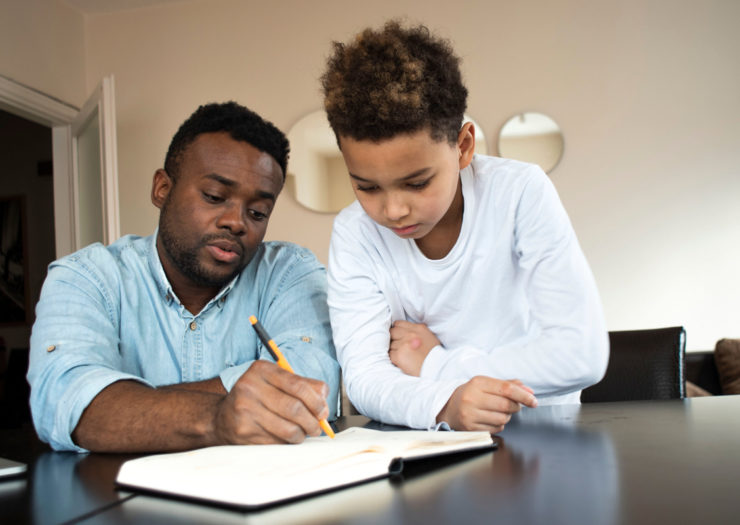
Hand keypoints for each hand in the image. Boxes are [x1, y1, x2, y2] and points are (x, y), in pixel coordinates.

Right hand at [213, 360, 329, 444]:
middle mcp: (250, 387)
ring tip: (303, 433)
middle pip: (294, 408)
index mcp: (261, 370)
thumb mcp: (276, 381)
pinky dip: (287, 442)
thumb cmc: (256, 397)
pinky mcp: (244, 432)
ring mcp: (245, 410)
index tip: (323, 411)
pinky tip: (286, 438)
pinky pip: (277, 442)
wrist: (221, 417)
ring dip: (302, 435)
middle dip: (313, 421)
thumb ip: (304, 385)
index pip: (298, 385)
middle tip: (317, 427)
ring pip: (288, 429)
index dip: (316, 401)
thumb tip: (324, 397)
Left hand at [388, 320, 440, 375]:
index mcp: (418, 328)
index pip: (399, 323)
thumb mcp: (429, 336)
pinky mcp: (399, 355)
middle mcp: (410, 334)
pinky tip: (402, 361)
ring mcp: (403, 344)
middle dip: (394, 339)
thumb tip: (409, 330)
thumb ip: (418, 331)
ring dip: (395, 350)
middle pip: (392, 332)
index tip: (399, 336)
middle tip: (399, 346)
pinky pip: (390, 354)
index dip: (397, 330)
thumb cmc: (435, 354)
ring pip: (391, 344)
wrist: (437, 368)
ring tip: (404, 356)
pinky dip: (394, 358)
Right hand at [437, 376, 537, 432]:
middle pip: (506, 405)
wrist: (448, 407)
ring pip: (503, 418)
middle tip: (515, 405)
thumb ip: (508, 385)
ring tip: (499, 411)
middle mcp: (472, 398)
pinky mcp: (470, 427)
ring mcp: (470, 414)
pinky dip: (499, 424)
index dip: (523, 395)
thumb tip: (529, 391)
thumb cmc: (472, 394)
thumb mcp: (487, 384)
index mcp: (478, 383)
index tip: (533, 400)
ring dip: (507, 416)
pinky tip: (491, 418)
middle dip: (516, 406)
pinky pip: (496, 428)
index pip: (507, 389)